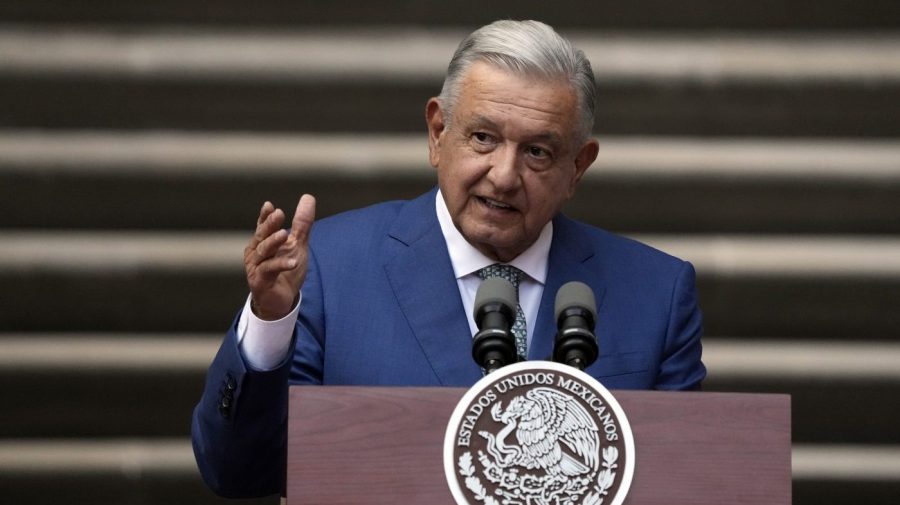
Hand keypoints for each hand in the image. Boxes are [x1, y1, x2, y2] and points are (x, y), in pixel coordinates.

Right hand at [244, 195, 315, 319]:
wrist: (281, 301)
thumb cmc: (286, 271)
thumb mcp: (297, 244)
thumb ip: (302, 223)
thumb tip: (308, 197)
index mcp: (263, 242)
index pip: (263, 226)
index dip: (265, 216)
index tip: (270, 206)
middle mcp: (256, 253)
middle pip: (262, 236)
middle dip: (269, 224)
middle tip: (279, 213)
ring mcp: (256, 267)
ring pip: (263, 252)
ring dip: (273, 242)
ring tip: (284, 235)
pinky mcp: (260, 281)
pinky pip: (269, 270)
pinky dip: (280, 265)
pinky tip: (293, 262)